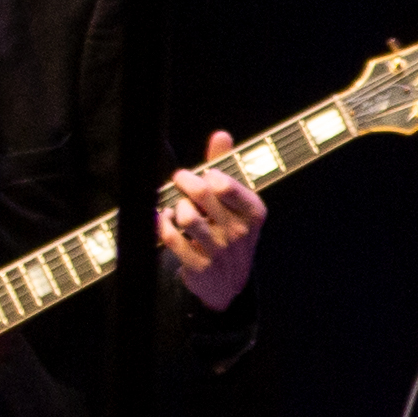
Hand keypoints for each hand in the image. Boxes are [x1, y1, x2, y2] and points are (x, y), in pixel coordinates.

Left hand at [162, 132, 264, 308]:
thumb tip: (221, 134)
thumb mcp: (236, 201)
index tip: (205, 174)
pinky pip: (172, 238)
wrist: (230, 282)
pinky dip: (164, 225)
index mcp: (253, 212)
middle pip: (202, 194)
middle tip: (180, 179)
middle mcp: (239, 231)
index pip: (226, 184)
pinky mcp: (199, 265)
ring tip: (179, 207)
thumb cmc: (230, 232)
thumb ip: (226, 166)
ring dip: (176, 207)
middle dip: (184, 181)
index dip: (209, 174)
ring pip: (186, 216)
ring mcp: (219, 250)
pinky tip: (167, 221)